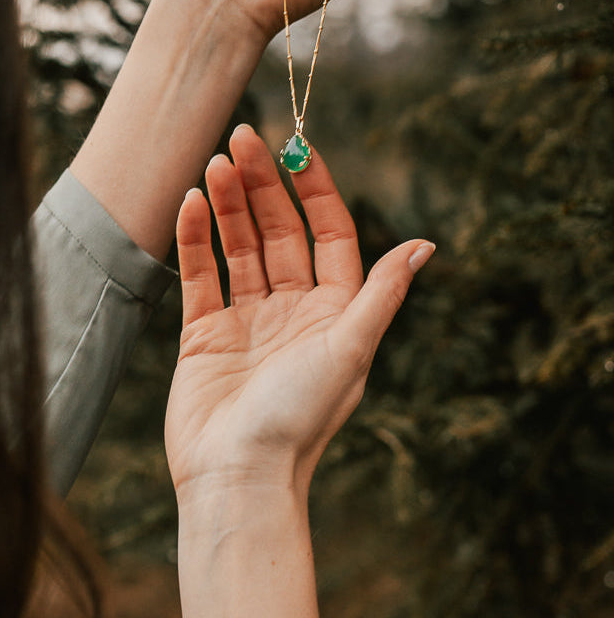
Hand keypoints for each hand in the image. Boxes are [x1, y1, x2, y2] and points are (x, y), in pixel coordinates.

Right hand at [165, 125, 432, 500]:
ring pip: (238, 246)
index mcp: (334, 312)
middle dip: (261, 186)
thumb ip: (380, 294)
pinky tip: (190, 203)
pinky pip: (200, 275)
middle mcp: (292, 310)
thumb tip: (426, 244)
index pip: (328, 233)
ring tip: (213, 164)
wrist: (236, 477)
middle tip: (241, 139)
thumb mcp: (349, 350)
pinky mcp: (203, 333)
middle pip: (278, 231)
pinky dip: (194, 239)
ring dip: (226, 205)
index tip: (296, 148)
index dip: (314, 189)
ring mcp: (246, 319)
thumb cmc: (300, 420)